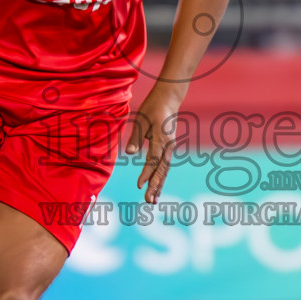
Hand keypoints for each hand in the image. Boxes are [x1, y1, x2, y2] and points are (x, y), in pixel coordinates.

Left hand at [126, 84, 179, 204]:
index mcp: (162, 139)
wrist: (169, 98)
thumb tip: (129, 153)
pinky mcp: (169, 148)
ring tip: (153, 200)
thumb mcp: (141, 120)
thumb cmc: (153, 107)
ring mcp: (171, 148)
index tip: (139, 185)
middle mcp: (169, 146)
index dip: (146, 174)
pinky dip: (161, 178)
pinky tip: (157, 187)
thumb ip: (135, 137)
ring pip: (165, 170)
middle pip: (162, 170)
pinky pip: (165, 166)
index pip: (153, 161)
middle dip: (155, 186)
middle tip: (149, 201)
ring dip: (159, 186)